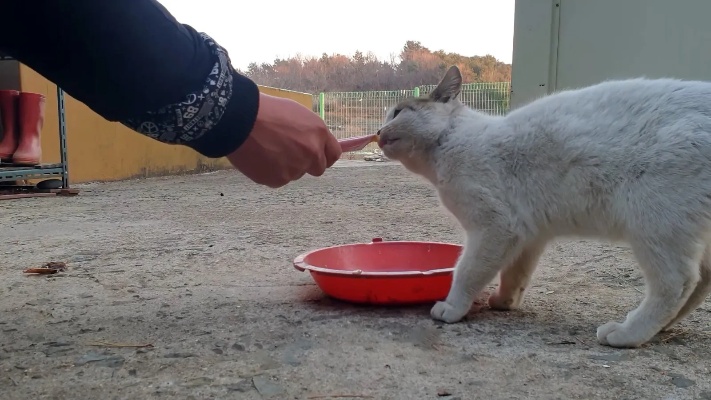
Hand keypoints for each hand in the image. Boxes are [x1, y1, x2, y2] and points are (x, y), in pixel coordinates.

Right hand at [226, 92, 341, 187]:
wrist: (240, 119)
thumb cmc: (266, 111)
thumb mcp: (297, 114)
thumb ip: (311, 132)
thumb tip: (316, 143)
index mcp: (319, 133)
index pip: (334, 154)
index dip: (325, 155)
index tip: (318, 156)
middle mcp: (311, 153)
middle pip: (318, 169)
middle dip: (307, 164)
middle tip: (290, 153)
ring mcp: (295, 169)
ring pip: (295, 173)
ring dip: (286, 166)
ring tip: (268, 149)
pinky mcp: (278, 180)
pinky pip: (278, 180)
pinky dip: (271, 172)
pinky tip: (260, 158)